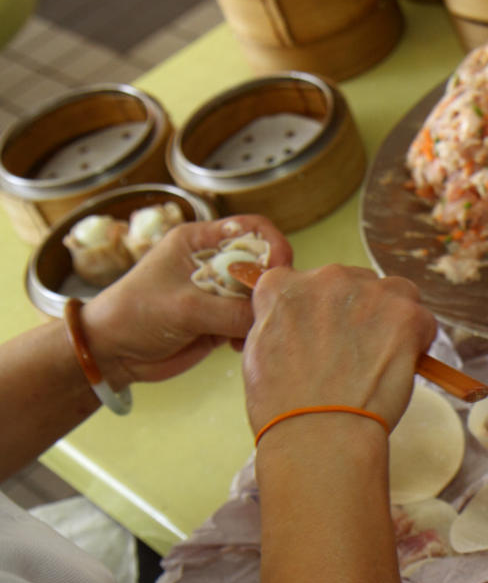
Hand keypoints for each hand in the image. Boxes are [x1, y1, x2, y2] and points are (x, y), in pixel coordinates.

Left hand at [82, 215, 292, 387]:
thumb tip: (271, 314)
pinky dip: (251, 333)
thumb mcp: (184, 308)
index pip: (251, 229)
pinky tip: (237, 345)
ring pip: (259, 296)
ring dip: (260, 314)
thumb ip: (231, 310)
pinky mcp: (221, 321)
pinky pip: (250, 322)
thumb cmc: (134, 315)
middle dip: (269, 285)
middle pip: (262, 264)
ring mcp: (218, 293)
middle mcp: (212, 263)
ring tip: (248, 332)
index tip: (281, 269)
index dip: (272, 245)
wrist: (111, 353)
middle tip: (268, 307)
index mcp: (199, 242)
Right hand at [241, 265, 438, 434]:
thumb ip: (280, 321)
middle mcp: (325, 279)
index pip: (308, 281)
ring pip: (395, 293)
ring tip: (381, 359)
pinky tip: (402, 367)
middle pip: (355, 283)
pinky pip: (422, 319)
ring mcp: (368, 293)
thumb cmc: (283, 406)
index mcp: (282, 287)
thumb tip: (302, 319)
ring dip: (393, 319)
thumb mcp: (259, 350)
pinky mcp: (405, 314)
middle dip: (359, 313)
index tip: (327, 334)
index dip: (323, 310)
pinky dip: (418, 341)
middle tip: (356, 354)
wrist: (318, 433)